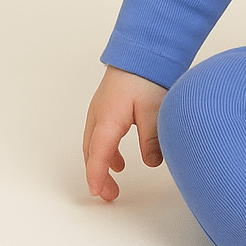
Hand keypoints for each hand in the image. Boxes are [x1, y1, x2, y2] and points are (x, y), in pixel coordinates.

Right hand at [83, 65, 167, 201]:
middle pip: (92, 152)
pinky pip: (101, 135)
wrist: (143, 51)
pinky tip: (118, 160)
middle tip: (108, 194)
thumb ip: (152, 138)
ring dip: (100, 164)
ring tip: (112, 182)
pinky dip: (106, 152)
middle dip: (97, 175)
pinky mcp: (108, 106)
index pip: (98, 155)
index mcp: (107, 119)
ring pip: (94, 145)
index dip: (97, 176)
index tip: (98, 193)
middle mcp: (98, 116)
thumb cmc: (146, 76)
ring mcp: (101, 110)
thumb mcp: (153, 109)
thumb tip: (152, 163)